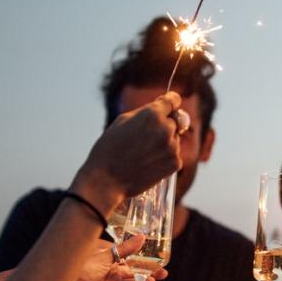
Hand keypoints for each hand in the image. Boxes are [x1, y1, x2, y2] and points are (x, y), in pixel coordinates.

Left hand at [63, 238, 167, 280]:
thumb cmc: (79, 269)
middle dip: (148, 276)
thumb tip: (143, 236)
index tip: (161, 265)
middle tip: (162, 276)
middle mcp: (111, 275)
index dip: (146, 264)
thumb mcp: (104, 256)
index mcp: (109, 261)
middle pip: (134, 276)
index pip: (132, 262)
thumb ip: (125, 249)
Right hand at [72, 93, 183, 213]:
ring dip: (164, 143)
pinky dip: (164, 158)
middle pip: (174, 121)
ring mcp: (172, 147)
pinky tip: (148, 163)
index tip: (171, 104)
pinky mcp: (175, 164)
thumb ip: (145, 112)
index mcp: (152, 114)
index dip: (172, 101)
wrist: (106, 180)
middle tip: (146, 138)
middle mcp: (166, 128)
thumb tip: (162, 109)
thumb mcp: (122, 121)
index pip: (173, 100)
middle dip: (164, 125)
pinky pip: (174, 155)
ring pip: (174, 139)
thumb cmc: (109, 148)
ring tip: (143, 153)